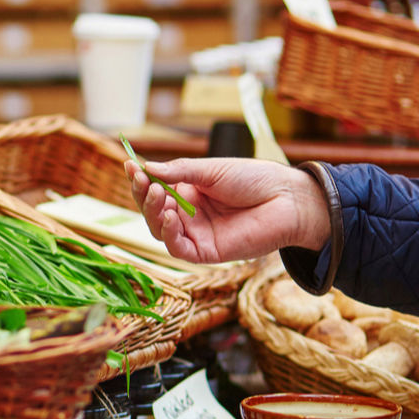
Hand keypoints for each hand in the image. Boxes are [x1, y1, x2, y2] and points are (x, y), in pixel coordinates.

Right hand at [124, 157, 329, 263]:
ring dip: (153, 213)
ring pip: (160, 230)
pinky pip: (178, 248)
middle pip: (152, 211)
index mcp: (188, 192)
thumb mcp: (212, 169)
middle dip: (143, 195)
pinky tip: (172, 216)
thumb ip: (180, 172)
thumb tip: (146, 167)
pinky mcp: (207, 252)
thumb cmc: (254, 180)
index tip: (130, 166)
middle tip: (143, 180)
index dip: (141, 180)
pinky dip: (170, 234)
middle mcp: (189, 215)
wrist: (287, 199)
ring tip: (157, 194)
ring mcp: (196, 234)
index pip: (155, 189)